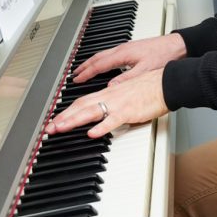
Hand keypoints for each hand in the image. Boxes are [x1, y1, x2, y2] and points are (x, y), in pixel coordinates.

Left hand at [48, 69, 167, 138]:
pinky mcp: (129, 111)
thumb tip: (107, 111)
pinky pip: (112, 120)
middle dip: (63, 117)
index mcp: (109, 92)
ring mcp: (118, 104)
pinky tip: (91, 133)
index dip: (67, 111)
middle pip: (80, 106)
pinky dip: (101, 127)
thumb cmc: (151, 88)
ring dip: (72, 120)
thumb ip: (115, 101)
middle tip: (49, 128)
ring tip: (59, 129)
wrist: (167, 83)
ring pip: (90, 112)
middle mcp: (110, 96)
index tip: (56, 119)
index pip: (82, 101)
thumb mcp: (127, 92)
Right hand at [71, 32, 186, 84]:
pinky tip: (105, 65)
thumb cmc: (165, 55)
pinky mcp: (133, 49)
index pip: (99, 64)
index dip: (86, 73)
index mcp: (123, 54)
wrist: (179, 45)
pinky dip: (103, 60)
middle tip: (75, 74)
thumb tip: (111, 87)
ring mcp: (127, 48)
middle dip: (85, 66)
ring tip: (85, 70)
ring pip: (104, 54)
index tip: (76, 79)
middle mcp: (123, 49)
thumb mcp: (145, 70)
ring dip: (92, 62)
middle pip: (98, 57)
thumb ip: (127, 79)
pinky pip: (111, 54)